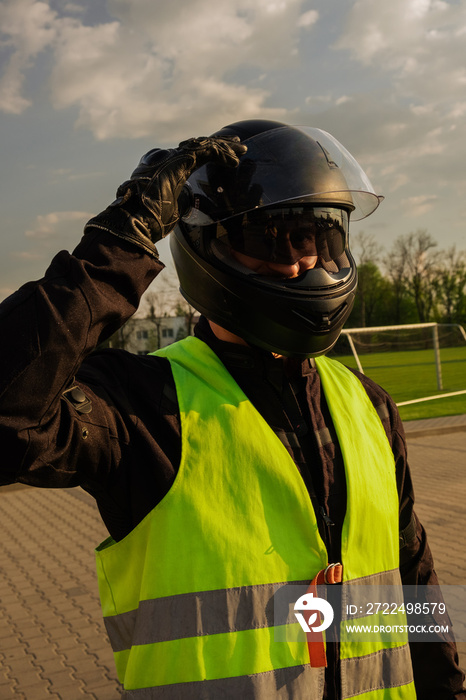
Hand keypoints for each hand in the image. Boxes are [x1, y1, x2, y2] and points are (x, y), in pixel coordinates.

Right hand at [84, 136, 246, 256]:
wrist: (133, 222)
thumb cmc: (149, 222)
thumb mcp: (171, 207)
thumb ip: (182, 197)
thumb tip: (193, 197)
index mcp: (162, 167)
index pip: (189, 154)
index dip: (208, 152)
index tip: (224, 156)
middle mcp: (164, 157)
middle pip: (196, 145)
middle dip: (219, 144)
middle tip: (237, 143)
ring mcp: (169, 157)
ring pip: (201, 145)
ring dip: (224, 147)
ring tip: (241, 149)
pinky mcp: (177, 161)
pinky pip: (204, 151)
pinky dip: (220, 154)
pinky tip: (234, 160)